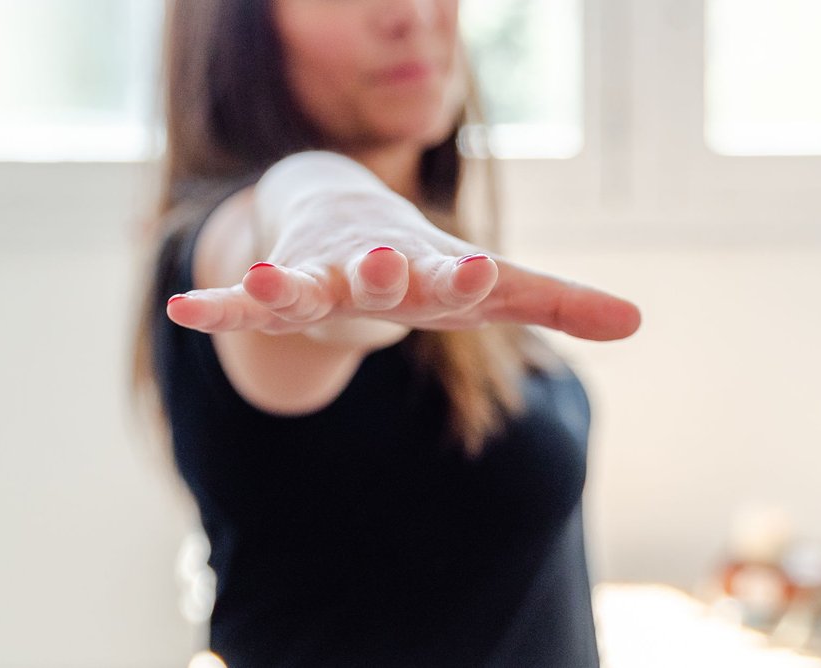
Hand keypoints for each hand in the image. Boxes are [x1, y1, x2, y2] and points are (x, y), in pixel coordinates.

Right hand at [165, 192, 640, 341]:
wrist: (342, 215)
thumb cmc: (428, 264)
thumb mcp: (492, 285)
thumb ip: (557, 301)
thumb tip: (637, 321)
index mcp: (432, 270)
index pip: (455, 275)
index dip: (465, 275)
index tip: (478, 266)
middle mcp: (373, 266)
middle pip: (377, 274)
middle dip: (378, 271)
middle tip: (380, 263)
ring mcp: (319, 273)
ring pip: (301, 283)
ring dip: (282, 285)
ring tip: (261, 285)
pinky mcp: (276, 283)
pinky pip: (239, 300)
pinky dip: (215, 304)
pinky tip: (182, 310)